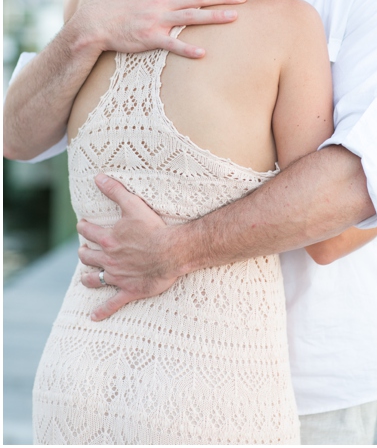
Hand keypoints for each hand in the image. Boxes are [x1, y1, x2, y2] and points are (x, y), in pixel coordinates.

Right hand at [73, 0, 246, 57]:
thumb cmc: (109, 4)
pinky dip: (188, 49)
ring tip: (235, 17)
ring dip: (214, 17)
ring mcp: (157, 20)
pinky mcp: (150, 38)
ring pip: (191, 16)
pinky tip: (203, 53)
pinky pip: (172, 44)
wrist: (92, 24)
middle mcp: (161, 2)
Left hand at [77, 174, 180, 320]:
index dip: (84, 226)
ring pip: (94, 278)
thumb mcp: (134, 205)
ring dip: (88, 276)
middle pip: (87, 255)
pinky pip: (112, 303)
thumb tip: (98, 177)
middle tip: (86, 248)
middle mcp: (108, 258)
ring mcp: (117, 276)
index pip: (88, 231)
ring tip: (86, 275)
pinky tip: (94, 316)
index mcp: (108, 239)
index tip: (84, 224)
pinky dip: (102, 310)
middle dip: (84, 251)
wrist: (173, 251)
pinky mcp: (129, 290)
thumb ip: (115, 191)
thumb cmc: (155, 228)